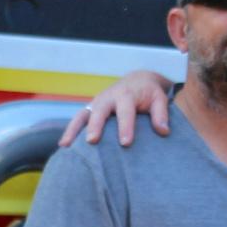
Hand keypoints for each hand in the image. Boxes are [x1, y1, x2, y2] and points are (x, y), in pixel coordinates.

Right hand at [58, 69, 174, 147]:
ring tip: (67, 145)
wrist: (137, 80)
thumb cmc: (149, 93)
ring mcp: (96, 103)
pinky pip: (78, 119)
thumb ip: (161, 114)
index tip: (125, 143)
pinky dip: (70, 131)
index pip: (125, 111)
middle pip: (99, 111)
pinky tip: (64, 146)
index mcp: (126, 95)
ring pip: (83, 115)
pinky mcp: (90, 109)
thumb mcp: (159, 98)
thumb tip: (163, 131)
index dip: (125, 127)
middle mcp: (108, 98)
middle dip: (95, 126)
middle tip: (92, 141)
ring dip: (74, 129)